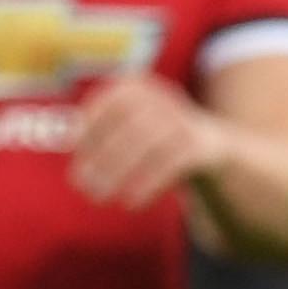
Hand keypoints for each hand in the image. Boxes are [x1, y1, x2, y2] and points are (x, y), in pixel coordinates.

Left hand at [69, 72, 239, 208]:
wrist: (214, 146)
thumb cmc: (156, 140)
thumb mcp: (129, 127)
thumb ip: (102, 138)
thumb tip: (73, 160)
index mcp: (138, 86)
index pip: (108, 104)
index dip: (90, 129)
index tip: (75, 155)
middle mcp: (162, 96)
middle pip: (128, 125)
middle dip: (101, 157)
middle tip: (82, 186)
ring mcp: (185, 119)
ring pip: (148, 142)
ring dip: (120, 172)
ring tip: (99, 197)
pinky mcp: (204, 143)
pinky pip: (173, 162)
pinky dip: (149, 182)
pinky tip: (131, 202)